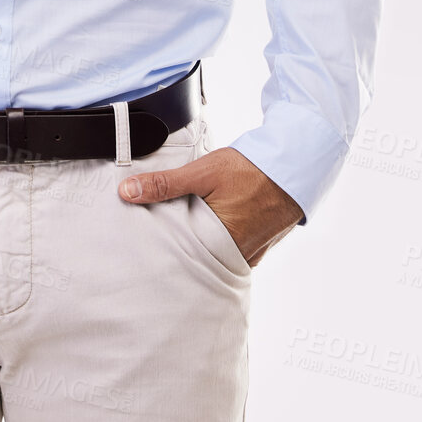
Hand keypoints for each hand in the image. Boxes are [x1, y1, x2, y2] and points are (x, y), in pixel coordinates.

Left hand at [117, 146, 303, 267]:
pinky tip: (207, 227)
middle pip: (199, 258)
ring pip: (216, 253)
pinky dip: (219, 240)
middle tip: (157, 240)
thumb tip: (127, 192)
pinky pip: (233, 247)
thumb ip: (165, 185)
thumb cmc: (251, 169)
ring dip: (201, 245)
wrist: (294, 163)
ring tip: (178, 234)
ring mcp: (252, 250)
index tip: (144, 244)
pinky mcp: (260, 242)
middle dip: (181, 250)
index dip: (164, 249)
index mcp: (222, 244)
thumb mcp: (202, 172)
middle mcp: (239, 255)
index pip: (183, 256)